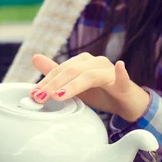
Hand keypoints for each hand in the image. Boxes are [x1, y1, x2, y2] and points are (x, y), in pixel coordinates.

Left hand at [31, 53, 149, 122]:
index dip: (46, 81)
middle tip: (41, 98)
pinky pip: (122, 77)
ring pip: (89, 76)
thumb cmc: (102, 94)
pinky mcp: (124, 84)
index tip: (34, 95)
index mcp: (83, 62)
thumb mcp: (76, 87)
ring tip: (59, 96)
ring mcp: (110, 71)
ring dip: (73, 85)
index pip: (60, 70)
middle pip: (71, 71)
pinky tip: (120, 66)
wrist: (127, 104)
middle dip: (53, 85)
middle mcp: (95, 62)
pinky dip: (121, 73)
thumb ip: (57, 74)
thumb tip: (35, 57)